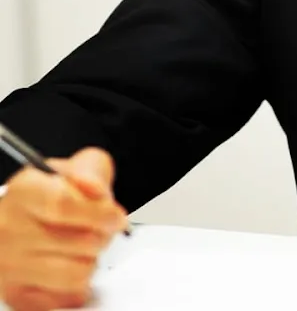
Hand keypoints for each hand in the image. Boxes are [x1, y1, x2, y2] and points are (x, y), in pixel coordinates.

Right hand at [0, 148, 128, 310]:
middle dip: (103, 236)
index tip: (118, 217)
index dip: (100, 213)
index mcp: (24, 191)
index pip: (63, 205)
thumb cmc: (51, 193)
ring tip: (88, 249)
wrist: (23, 217)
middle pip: (78, 243)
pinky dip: (79, 285)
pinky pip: (65, 298)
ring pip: (75, 274)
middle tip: (105, 230)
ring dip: (92, 261)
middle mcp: (9, 229)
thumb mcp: (74, 167)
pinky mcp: (17, 294)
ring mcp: (9, 265)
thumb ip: (90, 171)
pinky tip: (74, 266)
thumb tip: (95, 191)